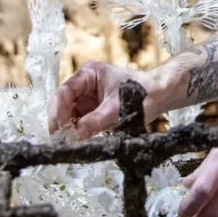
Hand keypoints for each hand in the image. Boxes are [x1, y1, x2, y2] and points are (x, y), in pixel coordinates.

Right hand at [48, 62, 164, 138]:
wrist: (158, 96)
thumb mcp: (117, 108)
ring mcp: (87, 97)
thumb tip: (77, 134)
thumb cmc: (142, 93)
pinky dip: (76, 131)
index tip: (58, 129)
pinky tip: (77, 141)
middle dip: (60, 121)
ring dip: (67, 128)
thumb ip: (96, 121)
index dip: (59, 111)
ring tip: (68, 143)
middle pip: (63, 102)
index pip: (65, 91)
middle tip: (60, 139)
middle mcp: (84, 84)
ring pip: (68, 113)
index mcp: (88, 74)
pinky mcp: (92, 109)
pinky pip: (79, 121)